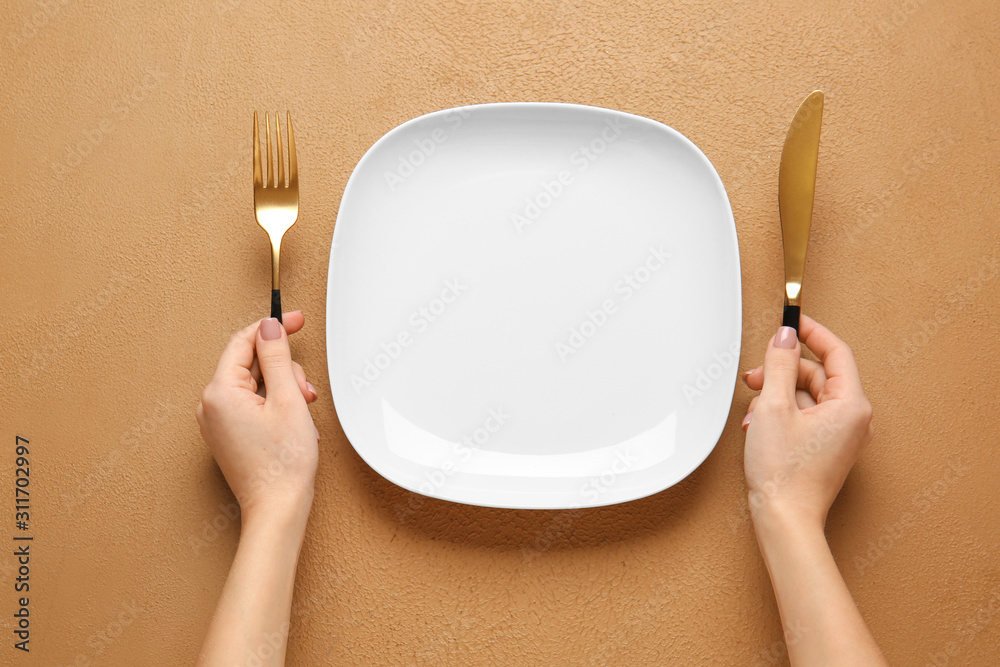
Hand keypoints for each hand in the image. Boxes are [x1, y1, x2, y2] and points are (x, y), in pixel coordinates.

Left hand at [196, 312, 318, 523]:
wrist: (277, 508)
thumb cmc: (282, 464)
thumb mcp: (287, 399)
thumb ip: (276, 357)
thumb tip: (269, 328)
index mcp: (220, 392)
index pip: (244, 341)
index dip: (272, 327)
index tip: (294, 319)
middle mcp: (211, 405)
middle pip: (251, 364)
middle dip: (284, 371)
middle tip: (305, 392)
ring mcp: (217, 422)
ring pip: (255, 385)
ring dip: (283, 390)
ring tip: (301, 413)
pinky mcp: (227, 434)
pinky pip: (251, 404)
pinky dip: (275, 406)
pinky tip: (291, 422)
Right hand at [741, 314, 872, 527]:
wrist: (785, 519)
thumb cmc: (784, 473)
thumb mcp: (774, 407)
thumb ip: (778, 365)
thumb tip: (784, 337)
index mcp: (851, 405)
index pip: (836, 352)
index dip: (811, 332)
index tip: (791, 320)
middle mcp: (853, 419)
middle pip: (817, 375)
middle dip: (782, 371)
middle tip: (755, 375)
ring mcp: (841, 436)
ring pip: (807, 397)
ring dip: (777, 396)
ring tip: (754, 411)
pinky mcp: (826, 449)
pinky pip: (806, 417)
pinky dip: (782, 414)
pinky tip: (760, 426)